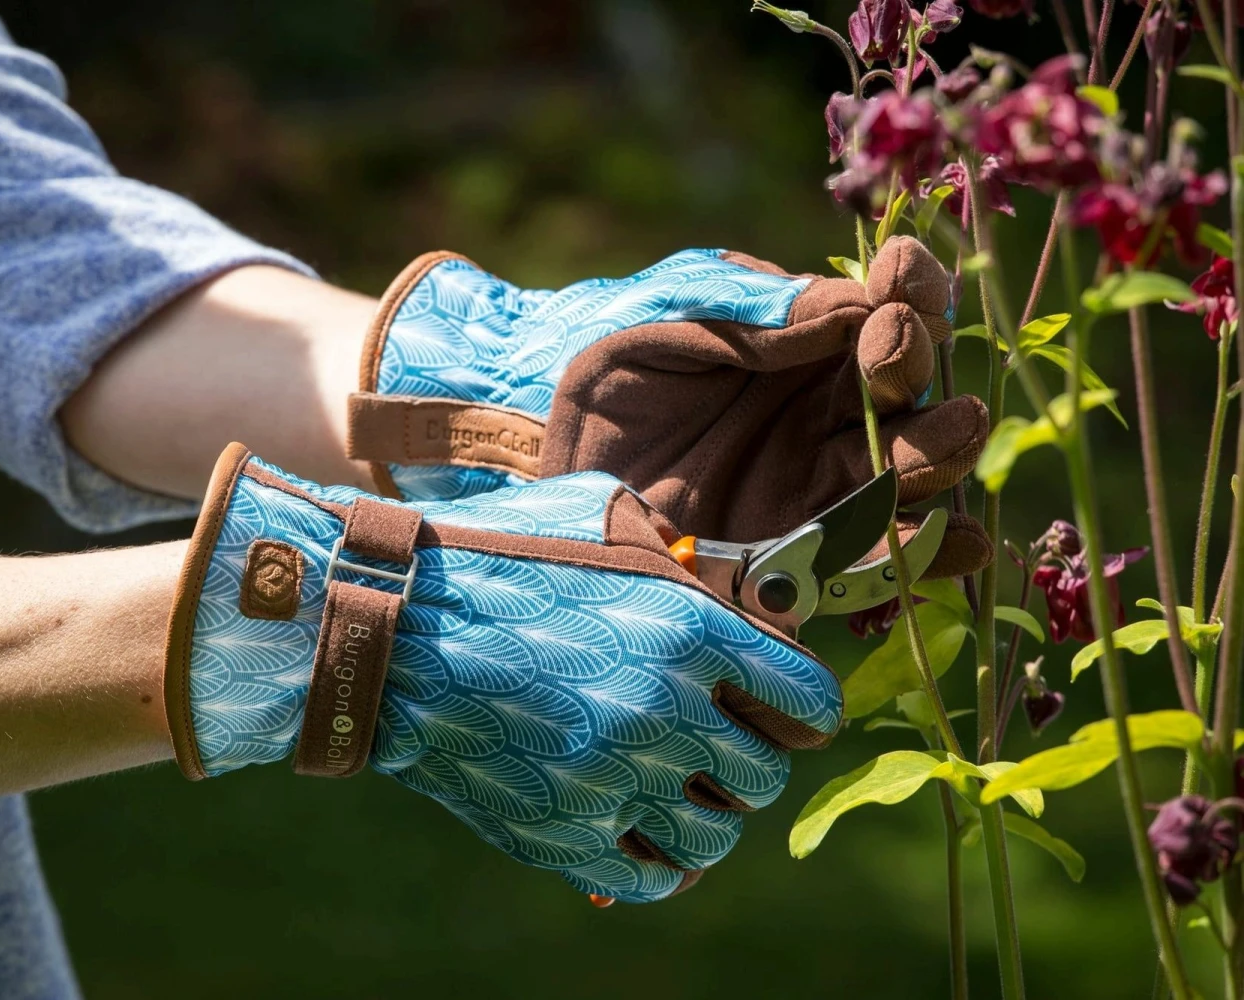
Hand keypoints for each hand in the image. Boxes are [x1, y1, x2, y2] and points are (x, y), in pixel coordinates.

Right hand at [165, 444, 842, 901]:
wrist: (387, 624)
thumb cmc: (491, 555)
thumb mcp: (596, 509)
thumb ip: (676, 548)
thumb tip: (726, 584)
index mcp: (689, 630)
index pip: (810, 704)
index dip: (803, 710)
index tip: (784, 713)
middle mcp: (665, 712)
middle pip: (767, 777)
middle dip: (747, 758)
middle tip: (713, 742)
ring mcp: (613, 782)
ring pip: (718, 836)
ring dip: (704, 811)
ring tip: (672, 785)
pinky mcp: (563, 836)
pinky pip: (655, 880)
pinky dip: (660, 861)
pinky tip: (637, 825)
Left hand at [349, 237, 990, 579]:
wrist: (529, 448)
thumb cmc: (603, 362)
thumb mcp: (668, 315)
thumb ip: (754, 310)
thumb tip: (855, 303)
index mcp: (809, 335)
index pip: (892, 303)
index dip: (913, 287)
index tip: (900, 277)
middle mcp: (829, 406)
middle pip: (912, 387)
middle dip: (915, 363)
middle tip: (885, 351)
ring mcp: (819, 482)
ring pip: (912, 470)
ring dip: (940, 451)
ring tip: (946, 433)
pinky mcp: (800, 556)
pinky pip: (879, 560)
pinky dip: (928, 556)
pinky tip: (960, 545)